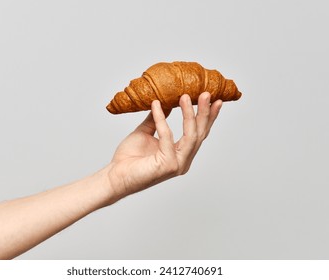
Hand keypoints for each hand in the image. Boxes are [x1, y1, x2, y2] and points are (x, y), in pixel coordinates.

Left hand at [107, 92, 222, 199]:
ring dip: (190, 114)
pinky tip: (156, 105)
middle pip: (199, 134)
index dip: (207, 117)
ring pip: (191, 135)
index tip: (213, 99)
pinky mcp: (168, 165)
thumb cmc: (129, 158)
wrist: (115, 176)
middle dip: (204, 113)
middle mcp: (183, 160)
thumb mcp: (146, 132)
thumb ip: (158, 120)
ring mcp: (177, 164)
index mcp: (180, 154)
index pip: (198, 133)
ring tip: (186, 96)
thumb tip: (166, 102)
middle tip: (206, 94)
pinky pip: (167, 136)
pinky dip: (162, 119)